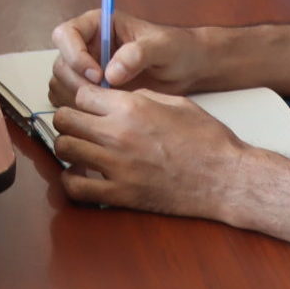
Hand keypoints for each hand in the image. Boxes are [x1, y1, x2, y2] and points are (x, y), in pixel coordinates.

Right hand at [50, 9, 219, 99]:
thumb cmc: (175, 49)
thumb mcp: (162, 46)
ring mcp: (86, 68)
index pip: (66, 34)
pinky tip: (104, 111)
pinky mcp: (90, 89)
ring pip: (61, 83)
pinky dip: (79, 108)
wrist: (186, 68)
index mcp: (97, 24)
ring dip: (76, 97)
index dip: (75, 55)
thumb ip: (137, 54)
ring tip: (106, 105)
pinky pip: (69, 98)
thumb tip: (111, 73)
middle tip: (102, 97)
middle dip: (77, 82)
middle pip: (60, 62)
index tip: (98, 74)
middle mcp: (86, 45)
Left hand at [51, 86, 255, 220]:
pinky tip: (82, 175)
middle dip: (69, 119)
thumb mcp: (176, 102)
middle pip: (64, 118)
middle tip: (80, 127)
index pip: (81, 94)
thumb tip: (117, 99)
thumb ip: (140, 96)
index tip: (90, 106)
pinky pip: (75, 187)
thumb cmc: (207, 139)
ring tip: (81, 150)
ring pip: (63, 149)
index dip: (83, 98)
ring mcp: (117, 166)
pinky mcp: (121, 194)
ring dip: (68, 147)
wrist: (226, 178)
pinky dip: (71, 180)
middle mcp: (118, 133)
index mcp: (132, 106)